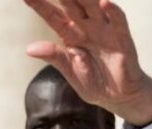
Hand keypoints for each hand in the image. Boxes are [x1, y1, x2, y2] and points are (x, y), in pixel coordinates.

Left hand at [24, 0, 151, 124]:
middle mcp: (87, 27)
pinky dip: (113, 12)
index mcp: (71, 35)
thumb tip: (29, 49)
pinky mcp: (122, 39)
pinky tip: (104, 2)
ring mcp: (105, 30)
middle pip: (72, 4)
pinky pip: (118, 22)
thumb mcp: (70, 72)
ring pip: (93, 6)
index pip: (53, 16)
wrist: (119, 97)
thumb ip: (54, 57)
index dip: (40, 5)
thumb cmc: (94, 82)